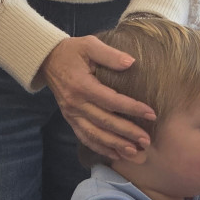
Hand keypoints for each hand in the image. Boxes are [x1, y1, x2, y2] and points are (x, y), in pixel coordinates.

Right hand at [39, 36, 155, 161]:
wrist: (47, 60)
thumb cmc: (72, 51)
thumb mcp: (89, 45)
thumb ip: (110, 55)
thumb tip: (131, 63)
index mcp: (82, 85)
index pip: (111, 101)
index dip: (132, 108)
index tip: (151, 113)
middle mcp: (76, 103)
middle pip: (105, 122)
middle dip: (127, 133)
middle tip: (147, 140)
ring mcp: (71, 114)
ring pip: (95, 134)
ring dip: (115, 145)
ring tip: (134, 152)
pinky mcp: (69, 119)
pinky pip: (85, 137)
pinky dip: (100, 148)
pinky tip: (115, 154)